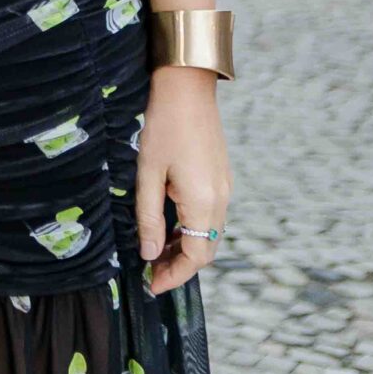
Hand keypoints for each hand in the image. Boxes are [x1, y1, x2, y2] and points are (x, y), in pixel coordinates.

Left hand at [138, 67, 230, 295]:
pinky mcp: (221, 178)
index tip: (151, 284)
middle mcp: (222, 200)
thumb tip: (149, 254)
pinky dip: (190, 228)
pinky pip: (209, 215)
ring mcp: (225, 188)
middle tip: (149, 272)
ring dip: (185, 247)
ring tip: (154, 252)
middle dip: (179, 265)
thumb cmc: (163, 127)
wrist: (188, 89)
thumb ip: (149, 217)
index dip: (174, 275)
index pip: (197, 257)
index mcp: (205, 203)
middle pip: (206, 249)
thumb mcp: (147, 173)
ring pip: (208, 233)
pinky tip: (168, 225)